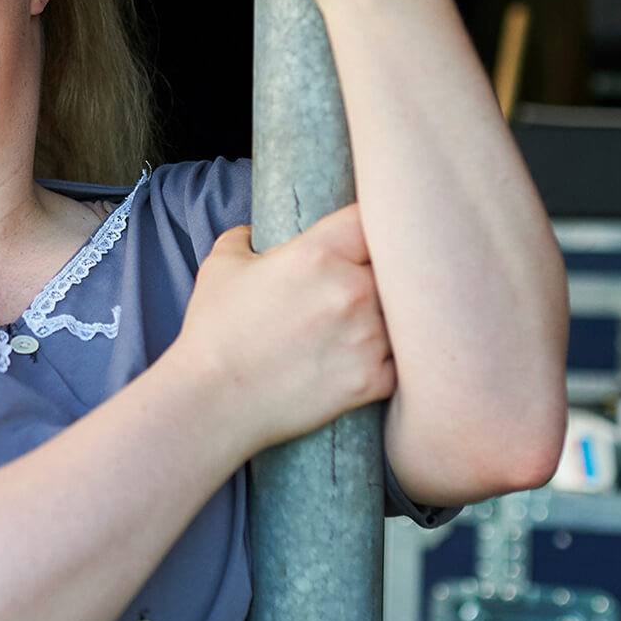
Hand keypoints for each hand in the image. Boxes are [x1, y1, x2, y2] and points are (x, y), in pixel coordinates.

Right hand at [173, 207, 394, 457]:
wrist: (213, 402)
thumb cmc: (213, 332)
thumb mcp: (220, 267)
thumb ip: (244, 238)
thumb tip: (253, 233)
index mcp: (318, 254)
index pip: (372, 218)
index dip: (371, 225)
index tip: (363, 238)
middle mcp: (351, 290)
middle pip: (399, 265)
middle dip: (384, 272)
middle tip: (366, 284)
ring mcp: (367, 337)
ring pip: (406, 314)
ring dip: (393, 316)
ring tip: (366, 323)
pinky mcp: (372, 380)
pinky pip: (404, 361)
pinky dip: (391, 358)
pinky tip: (369, 358)